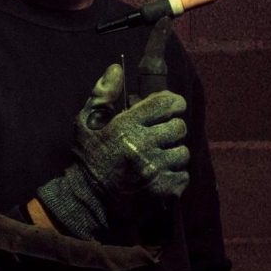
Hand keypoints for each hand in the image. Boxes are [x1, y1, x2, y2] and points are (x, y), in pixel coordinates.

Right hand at [74, 63, 189, 200]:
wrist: (88, 201)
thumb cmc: (88, 158)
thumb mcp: (87, 123)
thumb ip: (102, 94)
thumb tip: (116, 68)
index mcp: (126, 126)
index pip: (165, 104)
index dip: (174, 103)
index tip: (173, 107)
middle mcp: (142, 146)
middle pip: (179, 127)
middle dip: (172, 129)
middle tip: (160, 135)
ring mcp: (154, 170)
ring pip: (183, 152)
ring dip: (173, 154)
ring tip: (158, 157)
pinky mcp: (162, 191)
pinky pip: (183, 175)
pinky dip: (175, 175)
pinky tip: (159, 175)